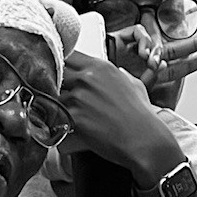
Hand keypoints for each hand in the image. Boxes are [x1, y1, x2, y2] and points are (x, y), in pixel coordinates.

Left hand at [60, 54, 184, 180]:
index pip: (67, 55)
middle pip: (55, 73)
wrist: (144, 140)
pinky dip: (54, 121)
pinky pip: (54, 115)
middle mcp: (87, 78)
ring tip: (56, 113)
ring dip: (52, 103)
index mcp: (100, 67)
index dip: (61, 65)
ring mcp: (79, 97)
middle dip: (53, 83)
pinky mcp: (74, 117)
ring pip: (51, 95)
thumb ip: (122, 75)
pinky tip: (60, 127)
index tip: (60, 74)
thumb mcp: (135, 86)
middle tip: (55, 95)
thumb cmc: (142, 116)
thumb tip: (121, 72)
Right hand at [107, 23, 196, 105]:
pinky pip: (139, 33)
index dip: (186, 66)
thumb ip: (146, 100)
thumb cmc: (104, 100)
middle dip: (192, 44)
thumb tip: (164, 97)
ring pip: (155, 40)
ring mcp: (131, 50)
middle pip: (171, 51)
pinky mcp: (120, 39)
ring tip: (156, 59)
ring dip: (160, 50)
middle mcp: (140, 62)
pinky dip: (144, 41)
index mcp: (145, 78)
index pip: (169, 71)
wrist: (79, 89)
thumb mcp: (131, 100)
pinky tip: (142, 53)